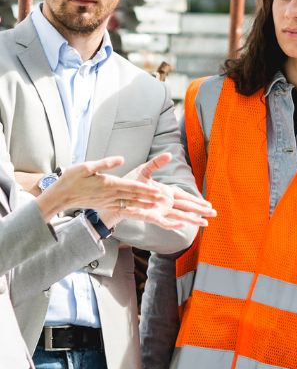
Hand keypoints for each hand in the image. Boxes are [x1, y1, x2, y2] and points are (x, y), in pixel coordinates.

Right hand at [35, 156, 159, 220]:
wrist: (60, 196)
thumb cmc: (72, 179)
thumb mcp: (87, 166)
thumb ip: (105, 163)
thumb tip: (121, 159)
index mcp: (109, 184)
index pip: (132, 186)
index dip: (146, 189)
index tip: (158, 191)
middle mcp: (110, 194)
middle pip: (134, 196)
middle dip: (149, 198)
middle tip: (164, 200)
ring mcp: (107, 201)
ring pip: (129, 203)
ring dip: (143, 204)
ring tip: (156, 207)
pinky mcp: (104, 205)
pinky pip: (120, 208)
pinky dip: (131, 209)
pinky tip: (138, 210)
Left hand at [99, 153, 215, 229]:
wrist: (112, 195)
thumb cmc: (128, 184)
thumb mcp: (144, 170)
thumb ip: (157, 163)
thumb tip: (169, 155)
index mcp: (166, 192)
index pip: (185, 196)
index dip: (197, 200)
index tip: (208, 204)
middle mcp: (165, 203)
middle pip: (186, 207)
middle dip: (200, 210)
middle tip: (214, 213)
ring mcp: (158, 210)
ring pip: (180, 215)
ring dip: (192, 219)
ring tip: (205, 223)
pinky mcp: (150, 216)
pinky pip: (163, 221)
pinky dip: (173, 223)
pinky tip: (182, 223)